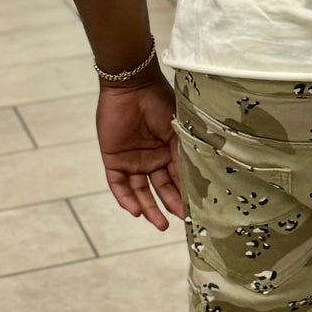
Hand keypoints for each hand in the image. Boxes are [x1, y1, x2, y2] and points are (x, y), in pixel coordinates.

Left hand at [96, 74, 183, 230]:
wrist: (132, 86)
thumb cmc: (160, 102)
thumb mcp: (178, 132)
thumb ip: (183, 156)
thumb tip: (196, 184)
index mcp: (169, 151)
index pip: (179, 178)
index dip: (187, 194)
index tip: (197, 211)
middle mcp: (152, 159)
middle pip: (162, 189)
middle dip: (171, 205)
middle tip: (182, 221)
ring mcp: (133, 160)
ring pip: (141, 191)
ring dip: (149, 208)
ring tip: (160, 225)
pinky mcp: (113, 159)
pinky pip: (119, 184)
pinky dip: (126, 199)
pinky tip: (136, 211)